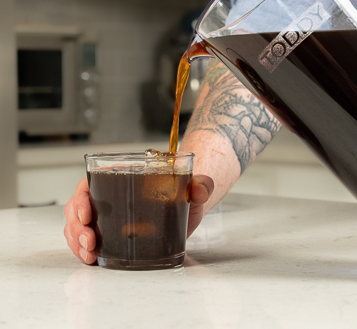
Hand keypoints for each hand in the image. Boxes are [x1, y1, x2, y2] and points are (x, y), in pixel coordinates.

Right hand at [64, 174, 213, 264]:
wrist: (188, 208)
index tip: (87, 215)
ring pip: (76, 223)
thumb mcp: (195, 187)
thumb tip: (199, 189)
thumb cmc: (186, 193)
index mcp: (122, 177)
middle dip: (77, 225)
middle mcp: (109, 195)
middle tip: (89, 240)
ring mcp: (107, 214)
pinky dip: (81, 248)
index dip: (81, 199)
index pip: (89, 183)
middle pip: (78, 206)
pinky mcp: (110, 232)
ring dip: (76, 239)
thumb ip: (201, 185)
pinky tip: (89, 257)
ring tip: (89, 253)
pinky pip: (84, 238)